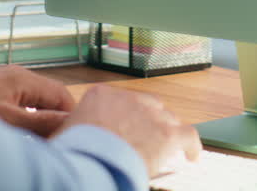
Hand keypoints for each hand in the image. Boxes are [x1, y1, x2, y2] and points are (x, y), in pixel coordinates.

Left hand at [0, 65, 75, 136]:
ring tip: (36, 142)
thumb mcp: (10, 121)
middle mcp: (14, 77)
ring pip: (32, 104)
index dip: (71, 115)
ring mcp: (0, 84)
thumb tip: (71, 120)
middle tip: (55, 142)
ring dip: (37, 122)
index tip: (74, 135)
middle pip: (47, 98)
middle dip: (53, 120)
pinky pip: (16, 106)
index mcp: (22, 78)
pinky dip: (21, 121)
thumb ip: (42, 121)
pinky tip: (15, 136)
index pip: (61, 94)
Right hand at [56, 85, 200, 176]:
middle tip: (144, 139)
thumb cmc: (75, 151)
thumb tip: (67, 138)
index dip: (124, 116)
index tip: (123, 127)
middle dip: (147, 121)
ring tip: (165, 148)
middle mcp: (129, 99)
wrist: (92, 160)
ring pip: (167, 119)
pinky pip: (188, 136)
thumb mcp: (64, 133)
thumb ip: (72, 129)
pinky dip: (191, 146)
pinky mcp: (168, 134)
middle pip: (146, 106)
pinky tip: (192, 156)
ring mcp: (151, 115)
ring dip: (166, 132)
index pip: (118, 101)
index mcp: (101, 96)